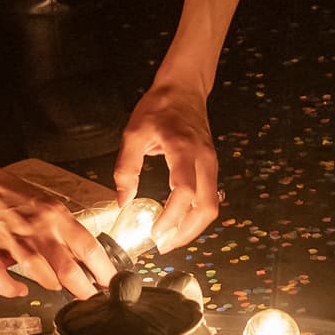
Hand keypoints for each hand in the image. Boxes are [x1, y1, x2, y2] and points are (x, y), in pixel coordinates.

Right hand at [0, 162, 118, 299]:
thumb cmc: (10, 192)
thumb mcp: (46, 204)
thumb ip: (62, 230)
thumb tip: (82, 257)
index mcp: (55, 215)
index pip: (89, 247)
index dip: (104, 271)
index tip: (111, 283)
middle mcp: (36, 228)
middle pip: (68, 268)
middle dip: (83, 290)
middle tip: (89, 297)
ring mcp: (11, 240)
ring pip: (39, 274)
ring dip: (51, 286)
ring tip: (56, 288)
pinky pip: (0, 277)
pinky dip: (11, 289)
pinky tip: (20, 290)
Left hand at [114, 75, 220, 252]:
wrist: (184, 88)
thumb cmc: (159, 107)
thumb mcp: (133, 133)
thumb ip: (126, 167)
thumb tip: (122, 200)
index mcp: (183, 149)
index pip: (184, 191)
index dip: (171, 217)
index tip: (154, 232)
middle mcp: (204, 159)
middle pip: (207, 207)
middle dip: (186, 232)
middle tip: (163, 246)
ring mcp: (212, 163)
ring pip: (212, 206)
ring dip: (192, 227)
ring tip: (170, 239)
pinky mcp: (211, 167)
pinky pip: (209, 197)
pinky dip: (195, 215)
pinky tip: (177, 221)